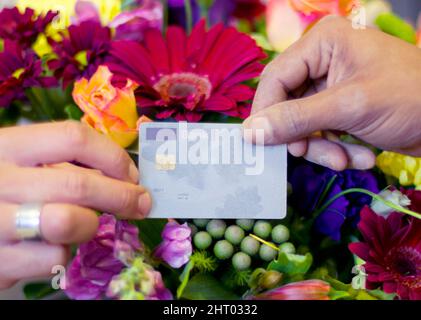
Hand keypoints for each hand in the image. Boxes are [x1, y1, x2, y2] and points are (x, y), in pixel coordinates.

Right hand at [0, 121, 150, 288]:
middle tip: (142, 204)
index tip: (132, 175)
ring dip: (90, 225)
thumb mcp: (24, 167)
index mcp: (7, 146)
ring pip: (68, 221)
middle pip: (77, 183)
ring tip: (85, 225)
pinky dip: (64, 254)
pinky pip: (54, 258)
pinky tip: (51, 248)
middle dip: (122, 196)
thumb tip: (125, 179)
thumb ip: (64, 166)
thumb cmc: (3, 192)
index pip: (72, 137)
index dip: (112, 157)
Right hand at [244, 16, 420, 170]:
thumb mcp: (349, 107)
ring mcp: (330, 87)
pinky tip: (360, 156)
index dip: (266, 113)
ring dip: (323, 148)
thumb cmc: (409, 99)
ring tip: (348, 160)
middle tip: (312, 155)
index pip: (275, 79)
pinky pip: (320, 133)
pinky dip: (335, 149)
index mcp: (322, 44)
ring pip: (302, 125)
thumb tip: (250, 133)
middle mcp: (321, 61)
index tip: (262, 144)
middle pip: (286, 105)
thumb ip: (296, 119)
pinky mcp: (339, 109)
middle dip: (303, 136)